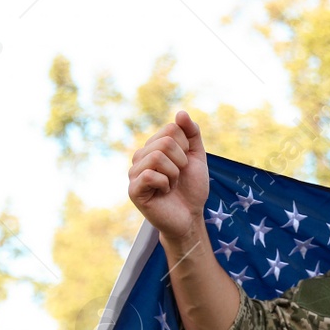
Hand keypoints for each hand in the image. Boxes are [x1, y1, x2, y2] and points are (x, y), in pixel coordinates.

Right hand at [128, 110, 209, 245]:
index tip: (184, 164)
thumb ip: (191, 133)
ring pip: (157, 156)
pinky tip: (163, 193)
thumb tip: (180, 113)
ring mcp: (134, 173)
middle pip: (165, 142)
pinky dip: (165, 184)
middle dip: (181, 161)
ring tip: (171, 185)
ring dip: (174, 173)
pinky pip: (151, 175)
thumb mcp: (196, 156)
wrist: (190, 217)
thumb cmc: (191, 188)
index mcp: (153, 146)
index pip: (171, 129)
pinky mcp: (133, 190)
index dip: (186, 147)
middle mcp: (140, 157)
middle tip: (178, 177)